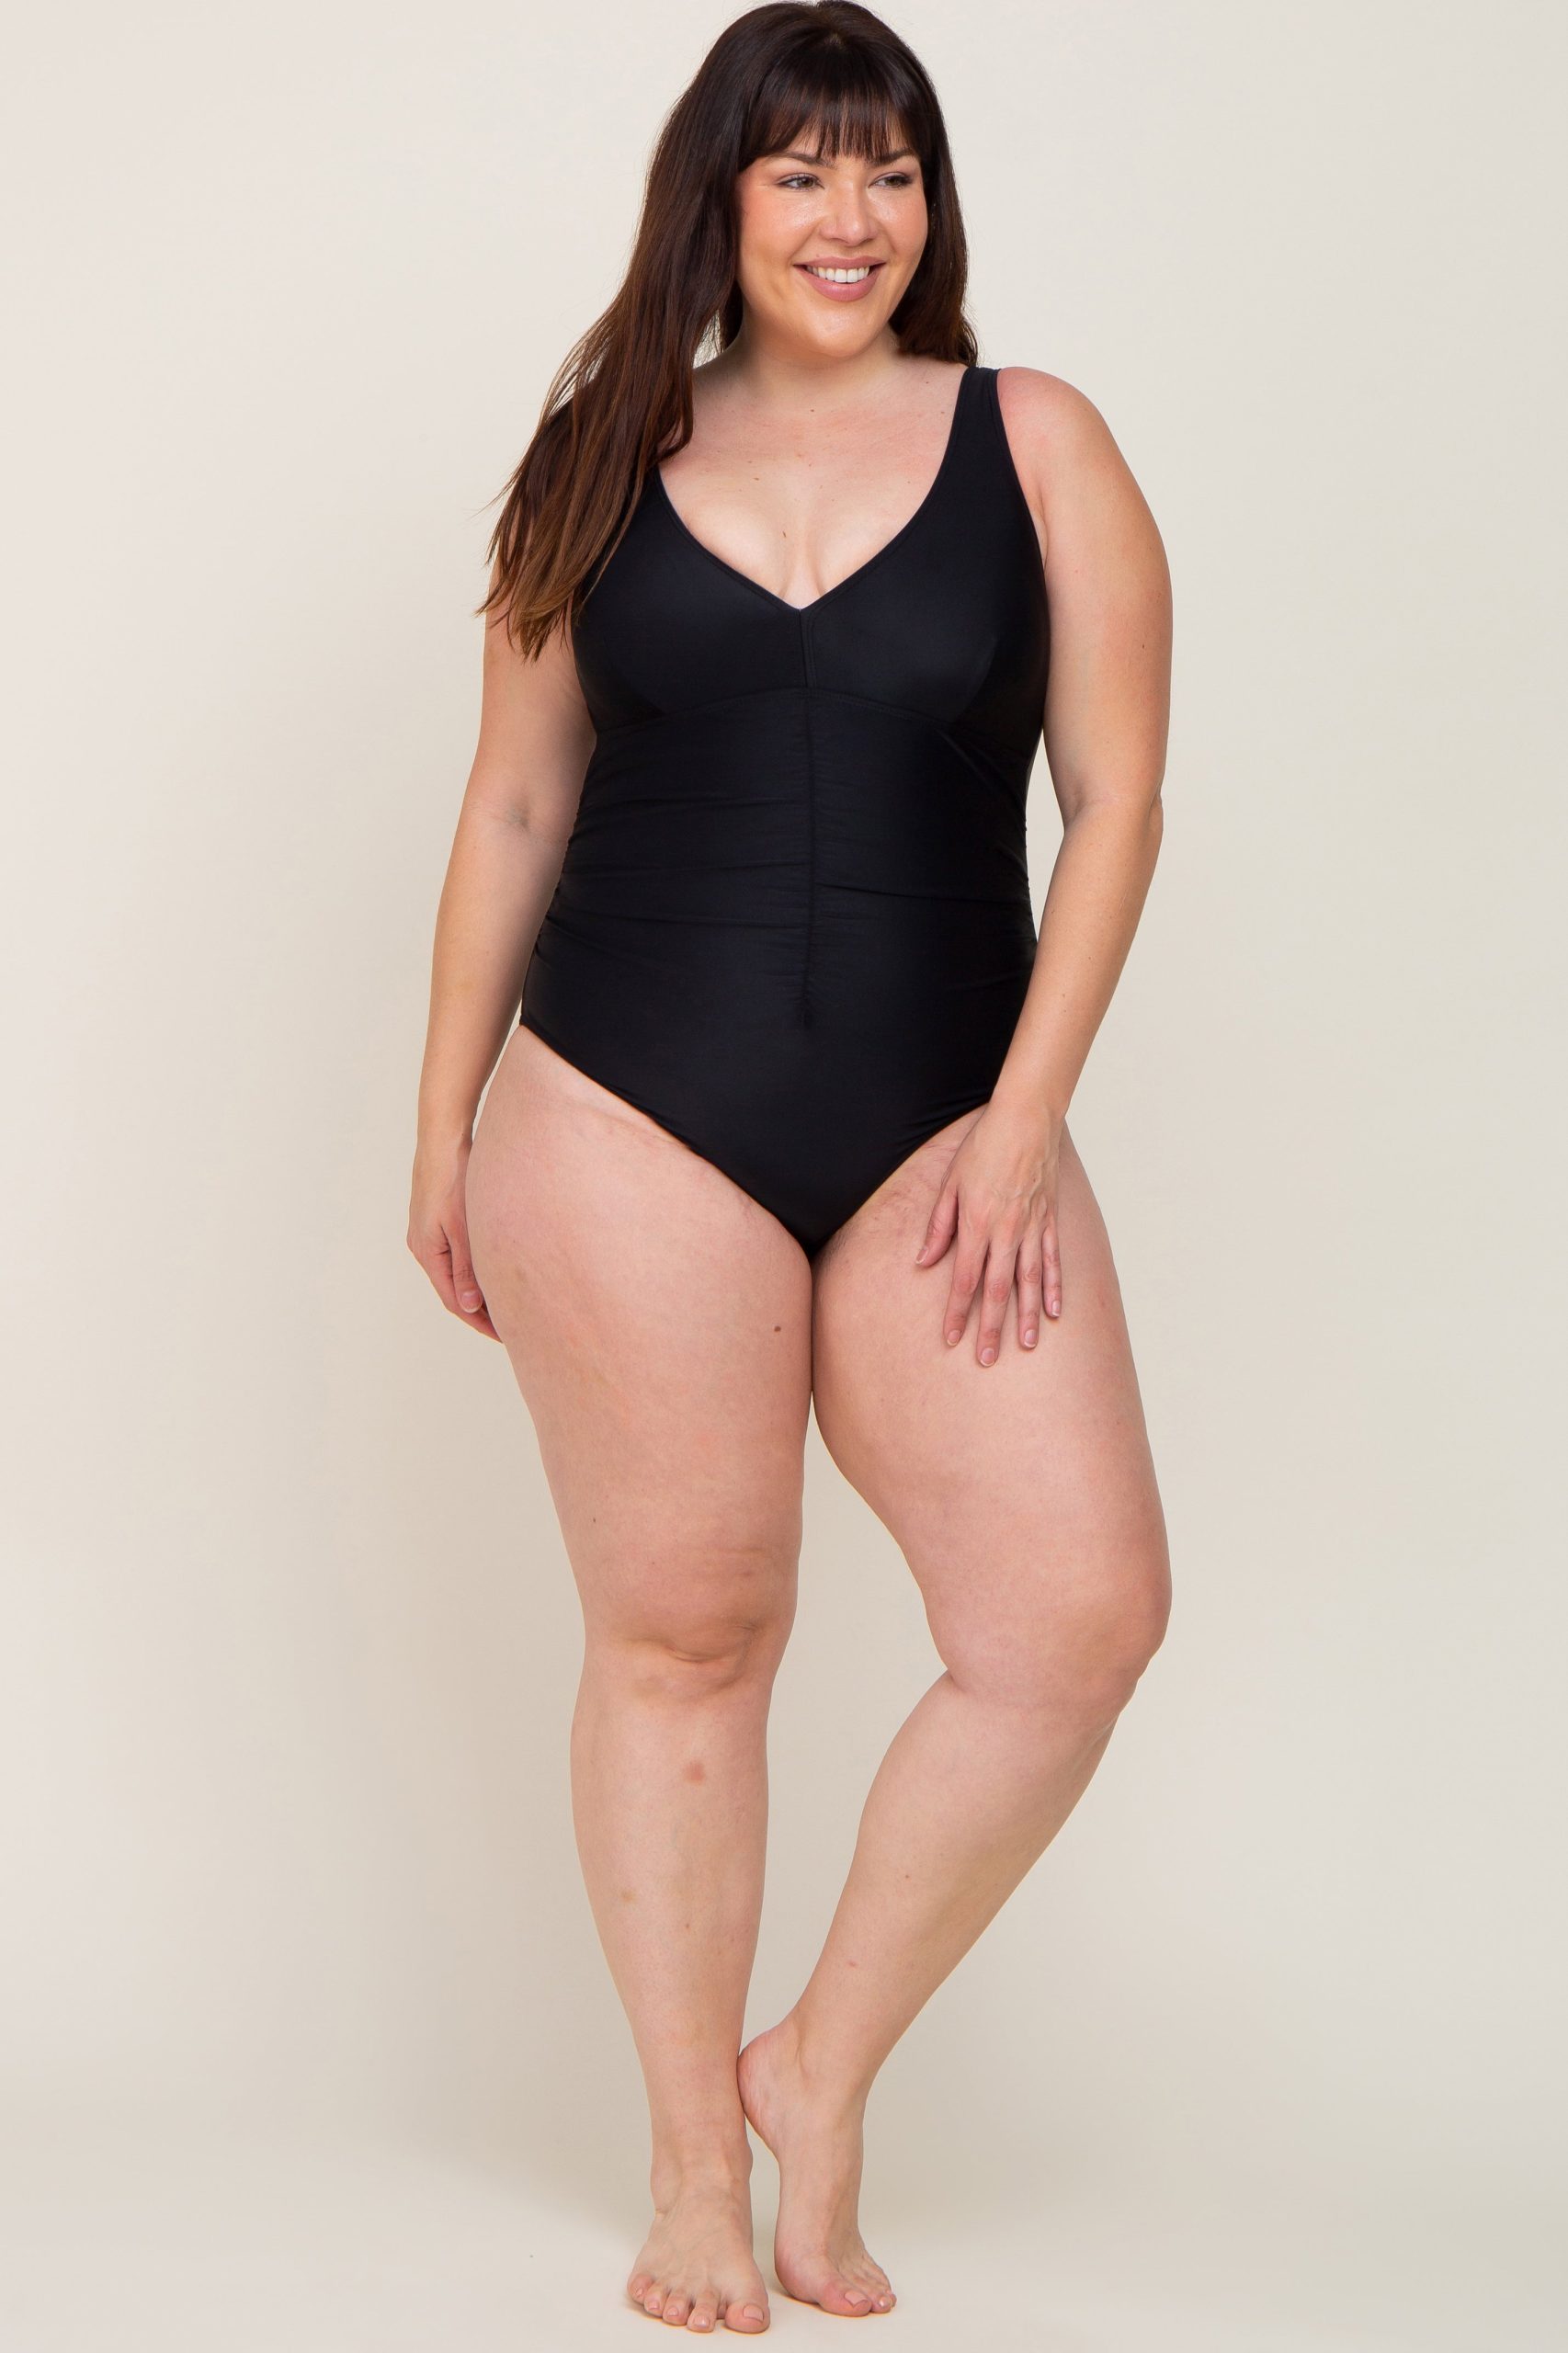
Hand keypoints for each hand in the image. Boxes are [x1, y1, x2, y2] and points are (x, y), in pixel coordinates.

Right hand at [407, 1135, 500, 1340]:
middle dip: (481, 1312)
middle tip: (511, 1328)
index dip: (480, 1322)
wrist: (444, 1139)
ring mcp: (429, 1234)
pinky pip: (457, 1256)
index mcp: (427, 1252)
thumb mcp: (463, 1228)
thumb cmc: (454, 1179)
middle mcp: (424, 1247)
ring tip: (507, 1305)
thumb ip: (466, 1269)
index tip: (506, 1336)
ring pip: (456, 1274)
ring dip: (479, 1291)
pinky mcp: (438, 1221)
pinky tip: (495, 1271)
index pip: (454, 1301)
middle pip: (454, 1291)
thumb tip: (471, 1308)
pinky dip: (475, 1270)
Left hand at [913, 1098, 1063, 1360]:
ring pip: (1028, 1282)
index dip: (956, 1312)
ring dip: (1025, 1317)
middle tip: (987, 1359)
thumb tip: (923, 1261)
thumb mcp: (949, 1183)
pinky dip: (1054, 1288)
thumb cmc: (982, 1147)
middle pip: (997, 1290)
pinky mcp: (1049, 1221)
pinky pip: (1052, 1261)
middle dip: (990, 1328)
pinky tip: (1053, 1312)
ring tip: (1024, 1346)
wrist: (1025, 1120)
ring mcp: (1031, 1228)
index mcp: (975, 1224)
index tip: (951, 1339)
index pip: (963, 1280)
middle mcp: (1004, 1233)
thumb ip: (937, 1226)